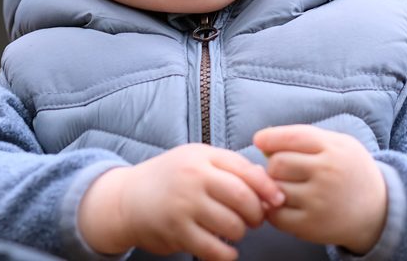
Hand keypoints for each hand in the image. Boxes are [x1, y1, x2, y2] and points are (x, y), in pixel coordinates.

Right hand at [78, 144, 284, 260]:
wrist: (129, 199)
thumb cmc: (171, 178)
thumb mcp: (198, 159)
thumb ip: (230, 167)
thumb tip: (266, 182)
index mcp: (203, 156)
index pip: (246, 170)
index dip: (267, 187)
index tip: (277, 199)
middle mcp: (194, 177)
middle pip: (243, 198)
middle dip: (257, 213)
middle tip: (256, 219)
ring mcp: (185, 205)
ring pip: (232, 225)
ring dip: (241, 233)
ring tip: (235, 231)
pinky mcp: (177, 232)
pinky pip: (214, 249)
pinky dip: (227, 254)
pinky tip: (226, 250)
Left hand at [253, 125, 386, 254]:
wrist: (378, 211)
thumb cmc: (351, 170)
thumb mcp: (338, 144)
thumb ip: (305, 138)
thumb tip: (264, 142)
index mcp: (333, 149)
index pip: (292, 137)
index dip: (270, 137)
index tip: (259, 139)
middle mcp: (326, 174)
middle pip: (278, 163)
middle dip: (274, 164)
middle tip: (281, 168)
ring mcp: (319, 202)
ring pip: (275, 189)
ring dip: (273, 187)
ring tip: (286, 185)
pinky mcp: (312, 227)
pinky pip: (277, 216)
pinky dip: (273, 209)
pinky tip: (284, 204)